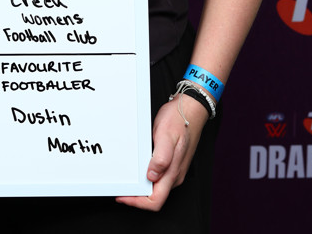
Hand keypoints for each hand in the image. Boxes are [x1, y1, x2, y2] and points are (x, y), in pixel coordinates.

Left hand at [115, 95, 207, 211]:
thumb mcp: (166, 135)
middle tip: (121, 188)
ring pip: (156, 188)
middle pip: (154, 197)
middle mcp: (174, 175)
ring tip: (127, 179)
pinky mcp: (172, 163)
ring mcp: (174, 169)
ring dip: (140, 187)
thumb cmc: (179, 119)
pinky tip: (138, 169)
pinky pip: (158, 177)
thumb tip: (151, 176)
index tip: (123, 196)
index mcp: (173, 172)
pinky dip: (145, 177)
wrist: (191, 109)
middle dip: (136, 197)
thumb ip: (160, 157)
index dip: (137, 202)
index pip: (155, 200)